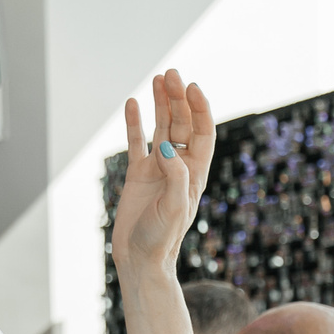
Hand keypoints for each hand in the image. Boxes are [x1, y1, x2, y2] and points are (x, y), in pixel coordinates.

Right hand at [109, 70, 214, 275]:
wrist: (140, 259)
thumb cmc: (162, 238)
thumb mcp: (174, 207)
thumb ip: (174, 175)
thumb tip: (166, 146)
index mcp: (194, 173)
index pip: (202, 132)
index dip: (199, 108)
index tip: (191, 87)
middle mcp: (178, 166)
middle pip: (182, 124)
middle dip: (178, 98)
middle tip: (170, 74)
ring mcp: (157, 168)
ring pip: (161, 127)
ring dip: (161, 103)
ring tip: (157, 79)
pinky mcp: (138, 175)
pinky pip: (136, 142)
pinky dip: (135, 122)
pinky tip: (131, 103)